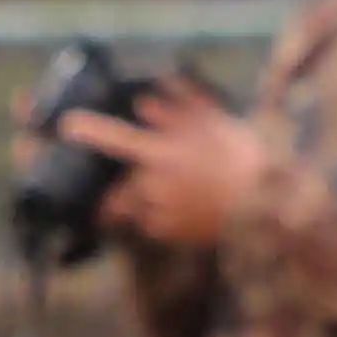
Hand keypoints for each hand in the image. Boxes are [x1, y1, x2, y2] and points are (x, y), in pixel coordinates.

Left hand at [61, 82, 268, 249]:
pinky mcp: (173, 234)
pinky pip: (153, 225)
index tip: (68, 125)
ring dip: (138, 201)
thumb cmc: (245, 158)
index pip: (115, 139)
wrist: (268, 207)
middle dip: (114, 189)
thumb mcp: (216, 123)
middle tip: (126, 185)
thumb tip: (146, 103)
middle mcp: (155, 185)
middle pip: (118, 189)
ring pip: (135, 207)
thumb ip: (179, 109)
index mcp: (163, 153)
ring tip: (165, 195)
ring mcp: (161, 213)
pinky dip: (157, 217)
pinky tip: (179, 209)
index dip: (89, 130)